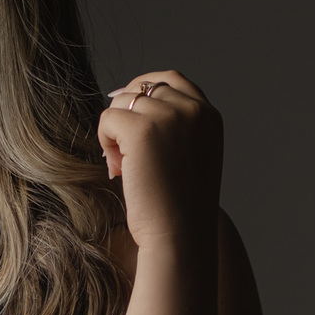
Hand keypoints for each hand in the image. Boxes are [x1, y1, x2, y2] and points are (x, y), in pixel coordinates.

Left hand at [99, 68, 223, 251]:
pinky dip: (105, 142)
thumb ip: (174, 127)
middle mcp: (193, 110)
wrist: (179, 234)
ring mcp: (169, 116)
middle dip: (128, 118)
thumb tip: (126, 96)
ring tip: (126, 166)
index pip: (171, 79)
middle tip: (129, 157)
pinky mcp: (142, 129)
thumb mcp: (189, 156)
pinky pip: (107, 119)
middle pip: (143, 89)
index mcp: (209, 116)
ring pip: (123, 103)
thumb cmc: (179, 206)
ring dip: (116, 132)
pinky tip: (118, 168)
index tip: (129, 113)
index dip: (144, 89)